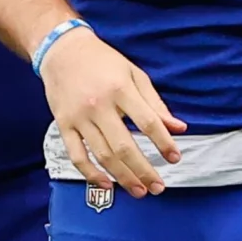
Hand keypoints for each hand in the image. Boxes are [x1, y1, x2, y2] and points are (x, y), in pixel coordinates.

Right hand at [39, 26, 185, 197]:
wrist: (62, 50)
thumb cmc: (103, 61)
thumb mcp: (134, 74)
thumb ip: (155, 103)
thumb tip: (179, 128)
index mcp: (121, 89)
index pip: (148, 122)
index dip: (164, 143)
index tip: (175, 158)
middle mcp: (99, 105)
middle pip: (124, 146)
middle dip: (144, 170)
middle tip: (158, 187)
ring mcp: (79, 117)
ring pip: (102, 155)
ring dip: (123, 177)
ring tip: (139, 191)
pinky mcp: (63, 125)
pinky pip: (77, 155)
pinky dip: (90, 173)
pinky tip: (106, 183)